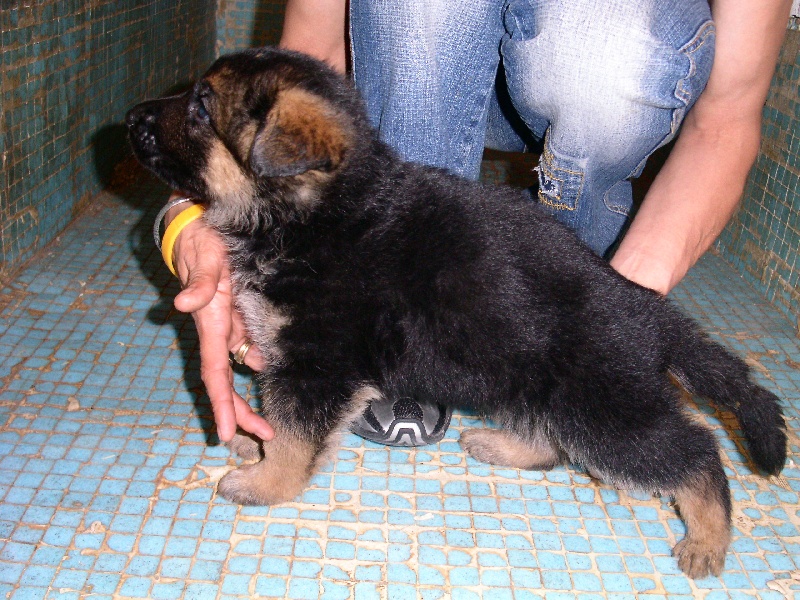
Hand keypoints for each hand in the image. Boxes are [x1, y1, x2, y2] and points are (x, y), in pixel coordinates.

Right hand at [167, 201, 274, 442]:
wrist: (201, 223)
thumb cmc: (201, 239)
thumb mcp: (203, 257)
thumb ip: (198, 281)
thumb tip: (183, 305)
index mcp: (211, 323)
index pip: (215, 372)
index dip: (221, 403)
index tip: (224, 432)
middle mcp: (220, 328)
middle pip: (229, 379)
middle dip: (243, 410)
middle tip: (267, 434)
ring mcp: (231, 322)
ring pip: (244, 361)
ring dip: (256, 386)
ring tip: (274, 415)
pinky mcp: (240, 311)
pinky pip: (253, 341)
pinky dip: (263, 357)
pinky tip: (282, 368)